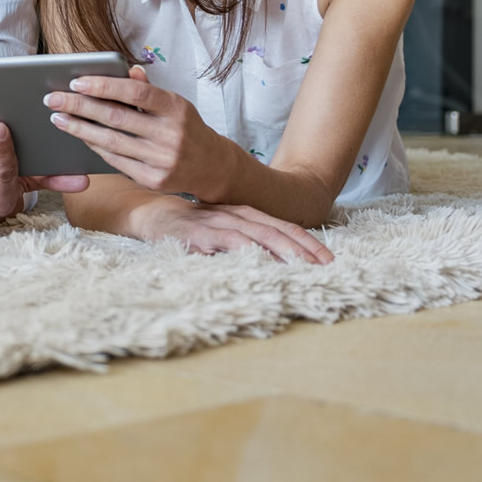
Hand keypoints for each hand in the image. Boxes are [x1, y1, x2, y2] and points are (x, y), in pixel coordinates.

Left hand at [45, 66, 237, 200]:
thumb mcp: (174, 104)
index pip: (136, 92)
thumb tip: (126, 69)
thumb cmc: (185, 128)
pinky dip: (94, 146)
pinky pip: (115, 161)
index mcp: (176, 108)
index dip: (105, 85)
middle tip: (52, 99)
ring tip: (58, 118)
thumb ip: (148, 89)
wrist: (211, 167)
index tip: (76, 81)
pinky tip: (79, 136)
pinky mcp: (153, 180)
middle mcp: (170, 134)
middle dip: (80, 106)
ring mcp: (162, 160)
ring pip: (111, 142)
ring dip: (79, 129)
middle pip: (117, 117)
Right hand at [130, 194, 332, 263]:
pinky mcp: (200, 235)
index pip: (284, 227)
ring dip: (283, 251)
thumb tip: (280, 260)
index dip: (308, 242)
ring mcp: (218, 224)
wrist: (151, 215)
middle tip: (327, 266)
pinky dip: (247, 251)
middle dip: (304, 248)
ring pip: (258, 236)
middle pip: (277, 230)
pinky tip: (261, 262)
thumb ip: (247, 240)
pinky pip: (228, 243)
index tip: (329, 260)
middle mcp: (236, 215)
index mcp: (245, 214)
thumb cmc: (191, 226)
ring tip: (304, 266)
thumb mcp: (223, 229)